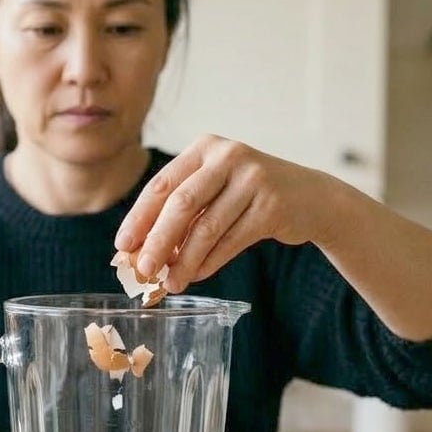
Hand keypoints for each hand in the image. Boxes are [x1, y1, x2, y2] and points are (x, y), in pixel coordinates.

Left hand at [115, 135, 345, 291]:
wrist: (310, 197)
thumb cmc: (247, 196)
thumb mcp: (213, 189)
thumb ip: (181, 212)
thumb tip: (139, 252)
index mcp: (204, 148)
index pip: (161, 185)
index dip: (138, 218)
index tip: (121, 247)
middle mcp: (228, 156)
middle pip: (181, 204)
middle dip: (157, 241)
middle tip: (142, 271)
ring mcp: (253, 178)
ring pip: (207, 227)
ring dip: (184, 261)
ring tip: (170, 284)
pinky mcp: (272, 205)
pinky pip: (231, 240)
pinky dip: (210, 262)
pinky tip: (196, 275)